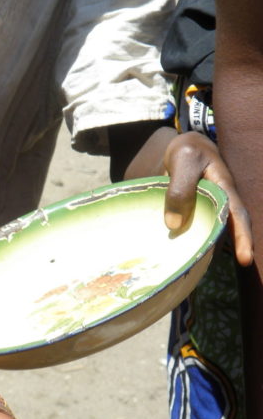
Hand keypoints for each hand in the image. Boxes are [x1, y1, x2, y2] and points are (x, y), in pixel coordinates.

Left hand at [162, 130, 252, 265]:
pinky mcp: (194, 214)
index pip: (238, 216)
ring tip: (193, 268)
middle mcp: (220, 203)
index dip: (242, 238)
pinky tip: (175, 257)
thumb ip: (180, 188)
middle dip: (228, 252)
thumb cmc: (187, 151)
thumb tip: (174, 225)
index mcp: (225, 189)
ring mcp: (208, 210)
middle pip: (227, 230)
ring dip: (203, 249)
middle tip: (222, 271)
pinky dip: (188, 242)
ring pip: (209, 233)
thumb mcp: (183, 161)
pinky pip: (193, 230)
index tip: (244, 259)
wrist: (182, 148)